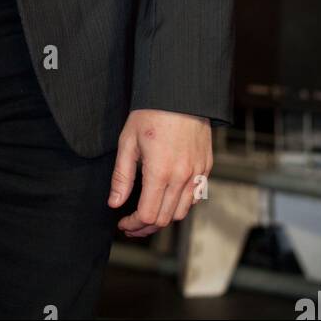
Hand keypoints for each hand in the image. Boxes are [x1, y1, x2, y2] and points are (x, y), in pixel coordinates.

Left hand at [108, 110, 211, 236]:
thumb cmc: (151, 113)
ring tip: (147, 214)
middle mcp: (182, 177)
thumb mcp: (128, 142)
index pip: (149, 215)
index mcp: (160, 172)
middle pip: (165, 219)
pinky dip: (180, 205)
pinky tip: (166, 198)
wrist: (180, 94)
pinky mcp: (205, 167)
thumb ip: (122, 176)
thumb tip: (115, 202)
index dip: (133, 224)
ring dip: (164, 218)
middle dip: (145, 227)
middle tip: (131, 224)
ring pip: (182, 212)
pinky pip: (195, 197)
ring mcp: (197, 173)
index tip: (123, 223)